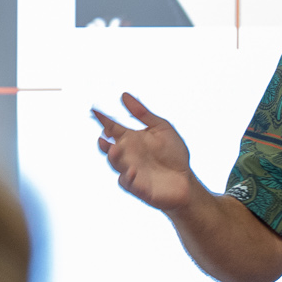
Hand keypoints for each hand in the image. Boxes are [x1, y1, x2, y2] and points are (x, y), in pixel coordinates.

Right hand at [93, 93, 198, 212]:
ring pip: (116, 164)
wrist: (186, 180)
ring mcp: (130, 170)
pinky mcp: (137, 187)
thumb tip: (123, 94)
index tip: (94, 110)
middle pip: (110, 147)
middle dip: (104, 144)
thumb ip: (142, 113)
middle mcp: (127, 154)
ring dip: (114, 158)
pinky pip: (128, 182)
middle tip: (103, 138)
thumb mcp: (161, 128)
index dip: (103, 119)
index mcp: (131, 138)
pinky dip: (128, 177)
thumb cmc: (173, 154)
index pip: (112, 127)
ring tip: (114, 150)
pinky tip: (132, 170)